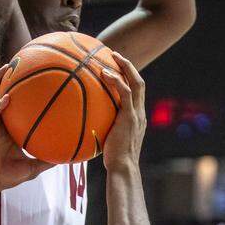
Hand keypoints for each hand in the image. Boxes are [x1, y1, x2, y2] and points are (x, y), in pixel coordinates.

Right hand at [0, 66, 52, 193]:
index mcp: (12, 127)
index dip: (22, 88)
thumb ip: (48, 160)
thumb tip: (68, 158)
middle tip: (19, 60)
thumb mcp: (34, 166)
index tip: (34, 74)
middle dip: (8, 76)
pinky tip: (6, 99)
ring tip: (6, 69)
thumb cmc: (9, 175)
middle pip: (4, 93)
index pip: (17, 102)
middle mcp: (3, 122)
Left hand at [100, 52, 146, 170]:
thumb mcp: (109, 141)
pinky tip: (104, 73)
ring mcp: (137, 114)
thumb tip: (84, 126)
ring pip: (136, 83)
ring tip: (113, 56)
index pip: (137, 93)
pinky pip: (125, 92)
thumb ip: (103, 129)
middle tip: (116, 56)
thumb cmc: (113, 160)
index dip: (129, 79)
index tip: (117, 69)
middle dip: (129, 66)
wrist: (122, 168)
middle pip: (140, 82)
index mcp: (137, 118)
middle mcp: (140, 113)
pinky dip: (116, 80)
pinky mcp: (130, 117)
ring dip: (126, 67)